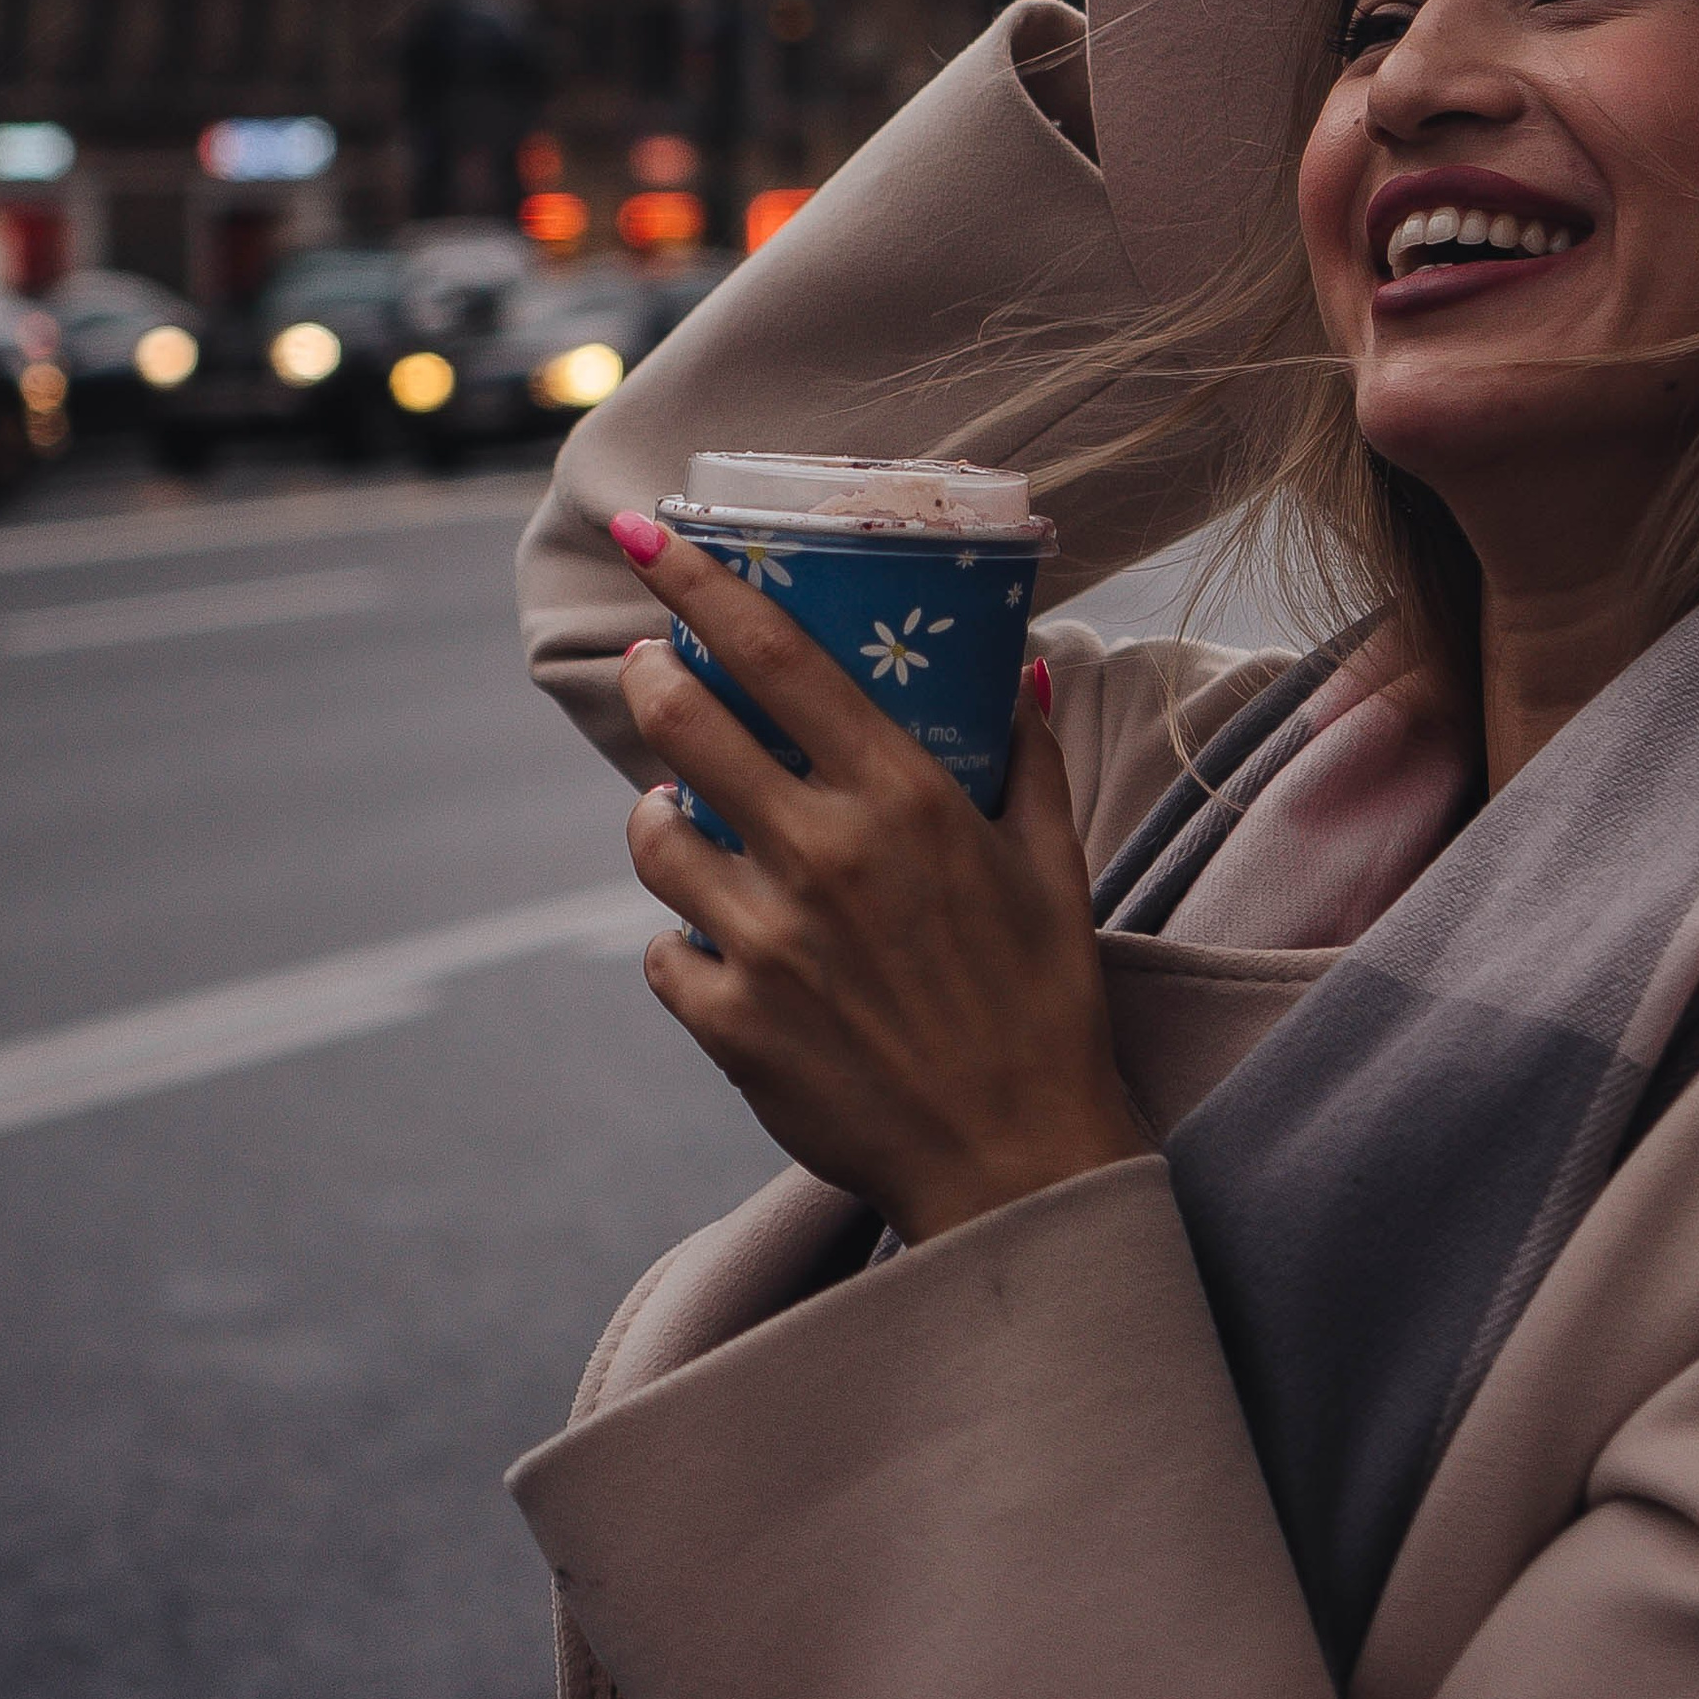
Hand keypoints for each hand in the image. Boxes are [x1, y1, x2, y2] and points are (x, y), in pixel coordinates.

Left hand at [611, 522, 1152, 1245]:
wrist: (1015, 1165)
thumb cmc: (1045, 1003)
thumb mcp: (1053, 864)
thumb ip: (1029, 757)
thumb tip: (1019, 669)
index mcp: (902, 796)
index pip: (774, 654)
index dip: (697, 582)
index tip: (645, 533)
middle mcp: (822, 854)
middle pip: (681, 723)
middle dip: (652, 678)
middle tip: (654, 668)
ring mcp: (765, 941)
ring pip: (652, 838)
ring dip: (660, 815)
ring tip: (685, 816)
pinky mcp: (727, 1023)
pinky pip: (663, 950)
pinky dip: (684, 938)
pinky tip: (723, 941)